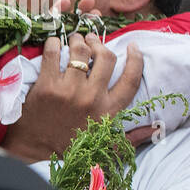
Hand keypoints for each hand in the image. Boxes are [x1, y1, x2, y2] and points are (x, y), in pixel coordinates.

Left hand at [2, 0, 143, 161]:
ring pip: (80, 52)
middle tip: (91, 38)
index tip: (132, 46)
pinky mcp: (46, 86)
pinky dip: (53, 44)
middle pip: (106, 58)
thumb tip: (156, 129)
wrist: (34, 151)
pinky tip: (54, 42)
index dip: (136, 59)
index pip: (132, 79)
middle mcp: (92, 98)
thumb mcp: (106, 144)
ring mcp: (68, 91)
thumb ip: (131, 136)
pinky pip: (53, 55)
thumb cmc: (70, 146)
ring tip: (74, 38)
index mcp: (109, 110)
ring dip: (78, 40)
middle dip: (100, 43)